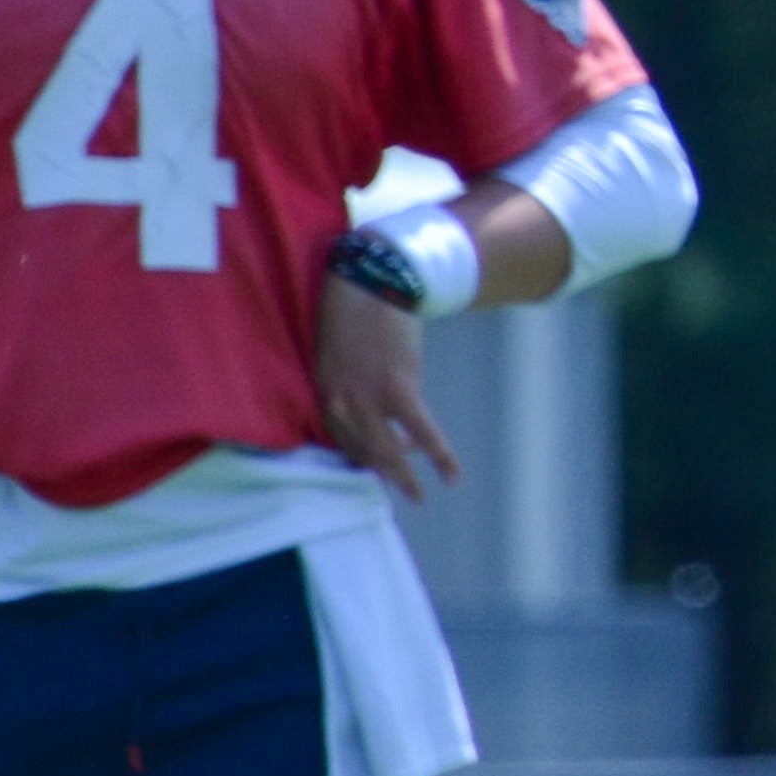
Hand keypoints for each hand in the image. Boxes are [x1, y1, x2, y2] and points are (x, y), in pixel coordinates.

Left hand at [314, 274, 463, 501]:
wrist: (373, 280)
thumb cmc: (356, 309)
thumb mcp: (337, 350)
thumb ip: (346, 380)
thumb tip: (371, 401)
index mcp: (325, 392)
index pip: (342, 440)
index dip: (364, 455)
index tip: (382, 462)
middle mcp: (341, 403)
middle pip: (362, 452)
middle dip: (381, 475)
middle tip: (399, 494)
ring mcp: (369, 399)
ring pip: (388, 452)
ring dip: (405, 478)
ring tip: (418, 496)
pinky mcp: (399, 390)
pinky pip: (422, 433)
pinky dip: (439, 456)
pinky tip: (451, 475)